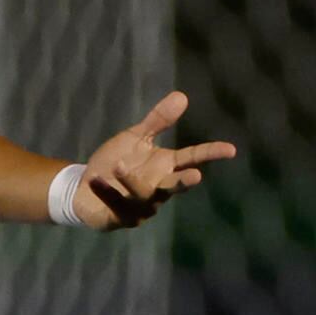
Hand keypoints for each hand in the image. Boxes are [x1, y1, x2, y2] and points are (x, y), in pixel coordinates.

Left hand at [71, 91, 236, 228]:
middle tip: (196, 176)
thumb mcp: (135, 139)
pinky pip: (116, 206)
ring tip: (116, 166)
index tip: (230, 149)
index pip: (193, 159)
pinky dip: (107, 193)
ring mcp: (142, 207)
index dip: (211, 153)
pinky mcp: (121, 218)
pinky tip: (95, 180)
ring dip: (131, 180)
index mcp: (166, 167)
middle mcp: (159, 188)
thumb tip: (181, 96)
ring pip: (143, 195)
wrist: (85, 188)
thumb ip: (157, 121)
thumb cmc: (116, 162)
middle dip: (184, 181)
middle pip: (175, 185)